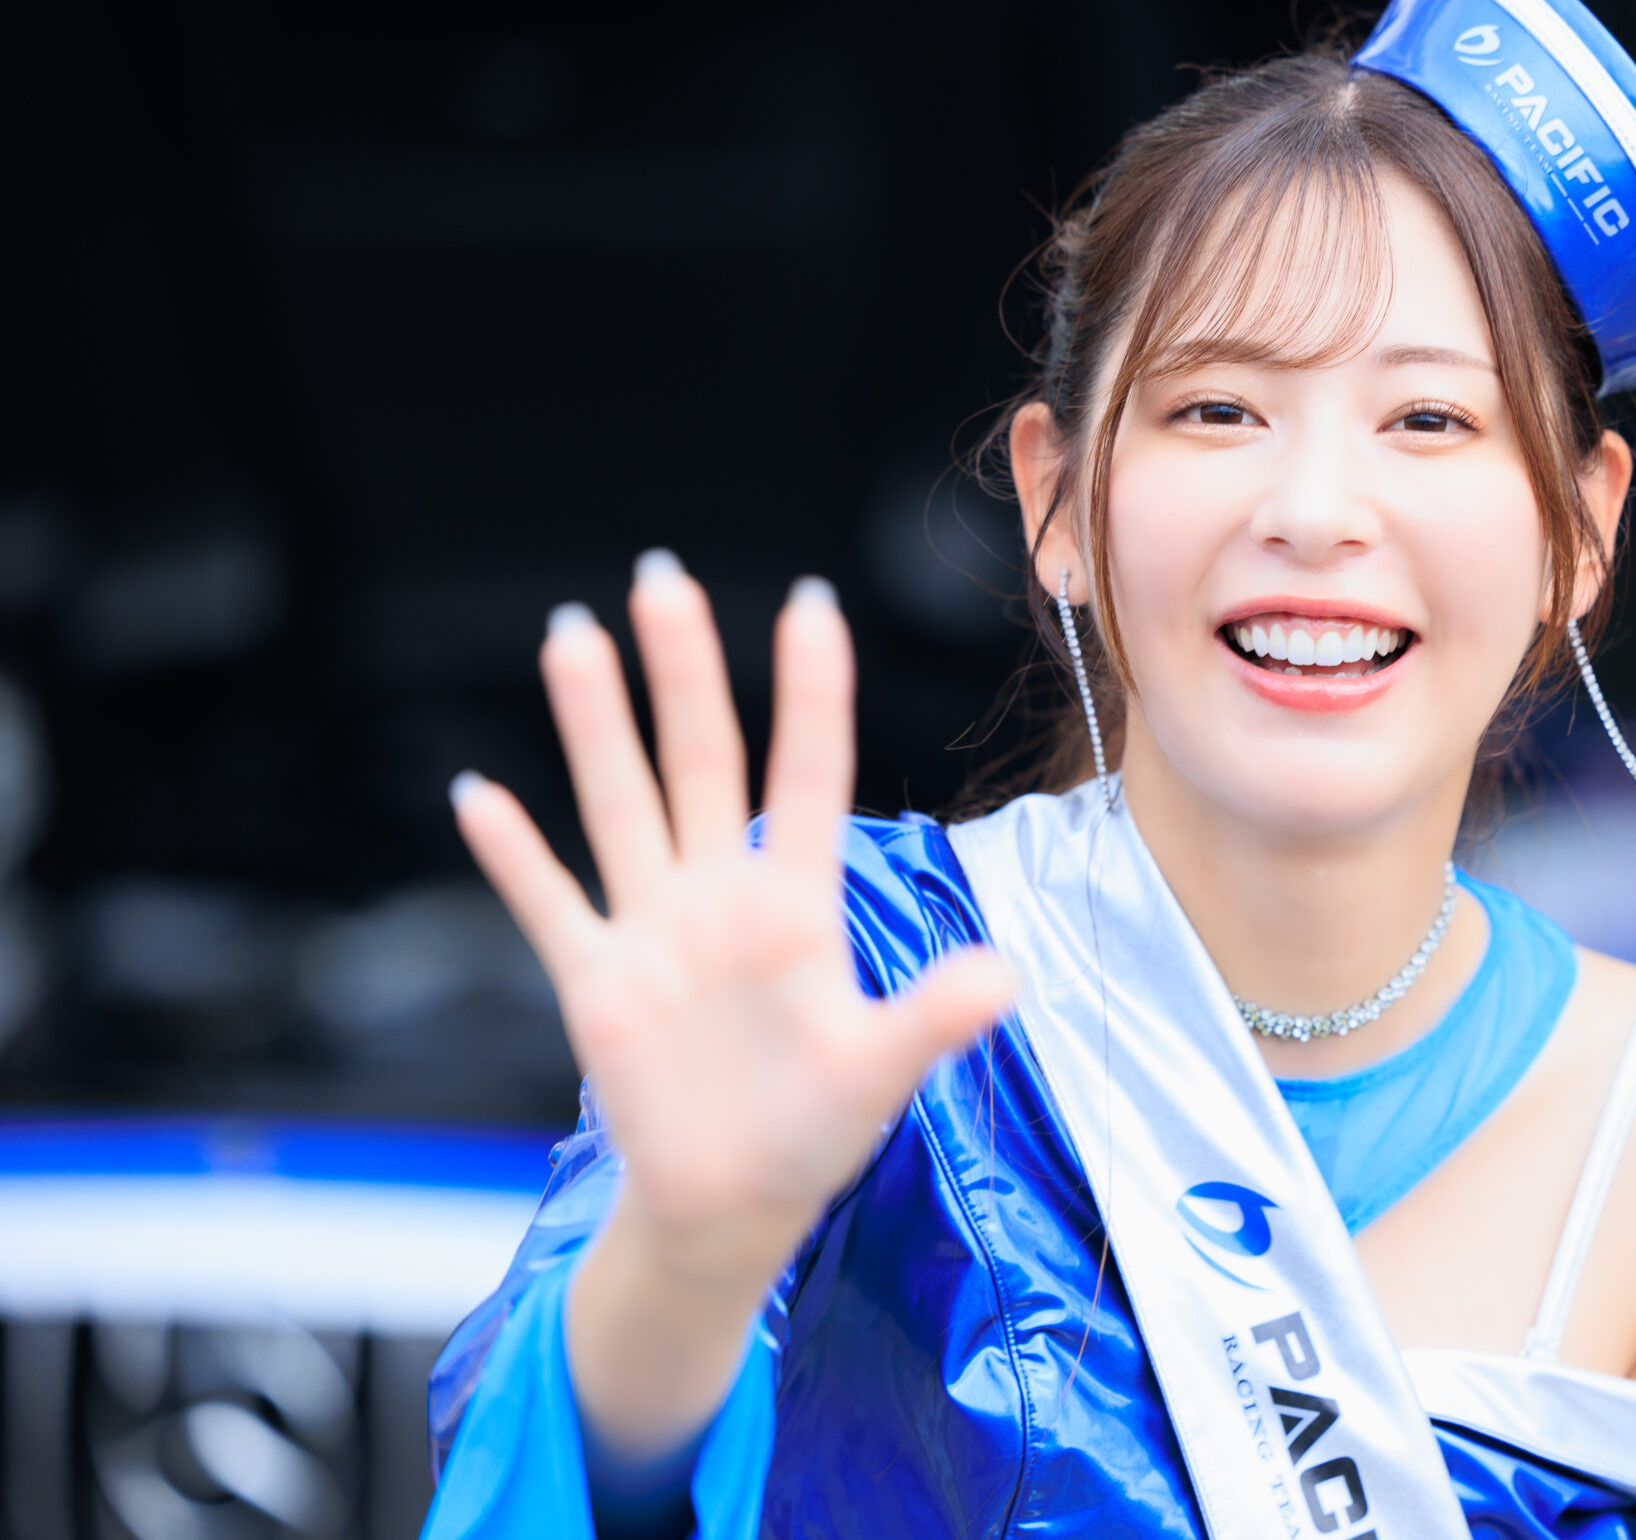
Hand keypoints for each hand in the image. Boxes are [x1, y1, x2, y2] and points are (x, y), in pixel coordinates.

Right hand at [449, 551, 1013, 1449]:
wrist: (731, 1210)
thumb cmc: (814, 1134)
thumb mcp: (882, 1073)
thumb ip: (934, 1018)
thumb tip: (1006, 977)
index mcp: (798, 905)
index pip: (809, 774)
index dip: (811, 691)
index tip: (812, 602)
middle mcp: (723, 897)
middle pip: (703, 760)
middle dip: (684, 671)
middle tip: (663, 577)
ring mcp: (654, 932)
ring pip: (622, 803)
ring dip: (596, 725)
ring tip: (572, 634)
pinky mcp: (596, 982)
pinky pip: (548, 903)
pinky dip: (512, 854)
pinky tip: (478, 793)